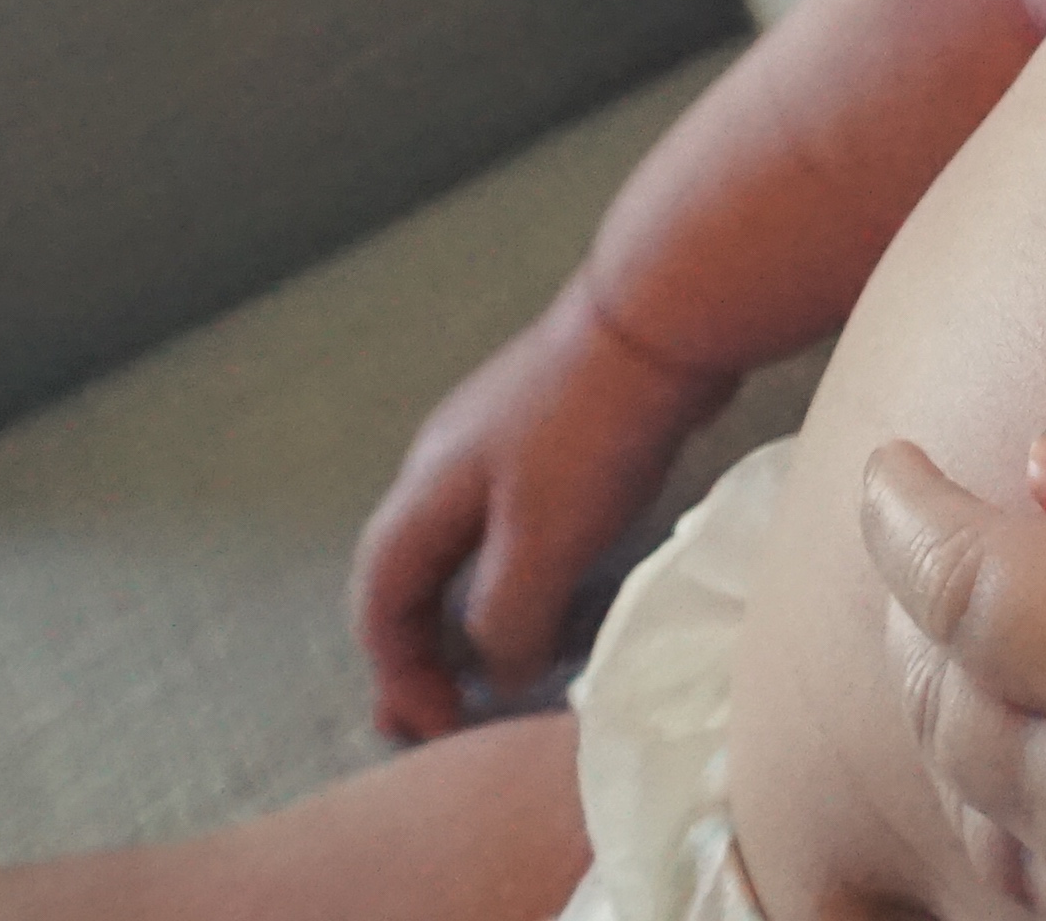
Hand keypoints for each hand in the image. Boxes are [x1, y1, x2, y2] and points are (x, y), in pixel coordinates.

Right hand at [350, 282, 730, 741]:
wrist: (664, 317)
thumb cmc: (593, 429)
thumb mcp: (541, 541)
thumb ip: (507, 618)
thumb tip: (499, 671)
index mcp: (426, 490)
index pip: (381, 599)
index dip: (398, 672)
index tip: (437, 728)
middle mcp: (449, 465)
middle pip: (412, 574)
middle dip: (418, 651)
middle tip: (437, 718)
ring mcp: (506, 445)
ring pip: (468, 549)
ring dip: (471, 616)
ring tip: (495, 675)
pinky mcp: (561, 436)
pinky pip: (521, 527)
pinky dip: (523, 578)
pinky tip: (560, 600)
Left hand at [862, 428, 1045, 920]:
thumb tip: (1042, 465)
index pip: (957, 581)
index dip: (904, 513)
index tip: (893, 463)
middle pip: (938, 687)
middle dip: (917, 594)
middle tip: (933, 522)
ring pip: (960, 786)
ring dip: (946, 694)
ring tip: (973, 620)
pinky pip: (1012, 865)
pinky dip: (990, 789)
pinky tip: (1030, 739)